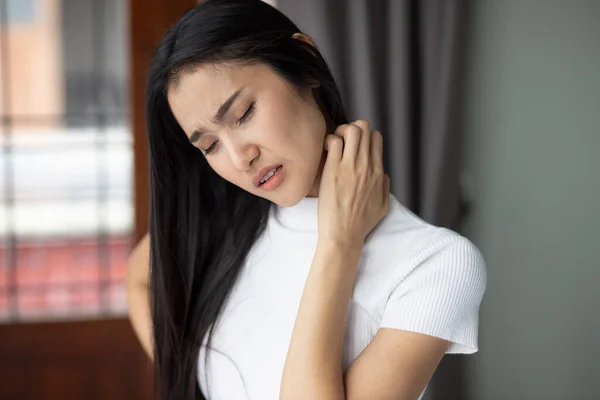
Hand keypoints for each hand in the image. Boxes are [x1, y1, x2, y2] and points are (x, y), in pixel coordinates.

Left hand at [318, 120, 389, 248]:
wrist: (343, 235)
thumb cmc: (360, 224)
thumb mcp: (383, 205)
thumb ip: (384, 186)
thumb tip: (382, 173)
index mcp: (378, 172)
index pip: (376, 138)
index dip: (364, 135)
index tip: (353, 146)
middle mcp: (366, 166)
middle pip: (364, 128)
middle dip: (352, 129)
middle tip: (342, 142)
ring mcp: (350, 167)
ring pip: (352, 130)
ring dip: (341, 131)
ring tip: (334, 144)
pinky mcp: (333, 170)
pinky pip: (335, 142)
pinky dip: (330, 140)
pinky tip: (326, 152)